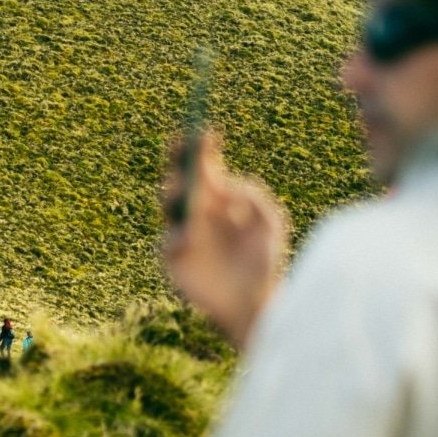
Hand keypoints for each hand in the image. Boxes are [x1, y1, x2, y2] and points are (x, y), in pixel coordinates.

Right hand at [161, 132, 288, 348]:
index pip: (204, 166)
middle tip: (186, 150)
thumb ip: (252, 196)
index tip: (203, 132)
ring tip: (192, 195)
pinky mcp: (174, 260)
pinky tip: (189, 238)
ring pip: (169, 204)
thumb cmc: (264, 262)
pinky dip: (177, 237)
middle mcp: (197, 211)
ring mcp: (183, 233)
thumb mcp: (269, 223)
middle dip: (180, 160)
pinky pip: (168, 242)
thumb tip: (222, 184)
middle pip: (181, 177)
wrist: (255, 305)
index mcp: (219, 199)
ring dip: (178, 194)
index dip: (200, 147)